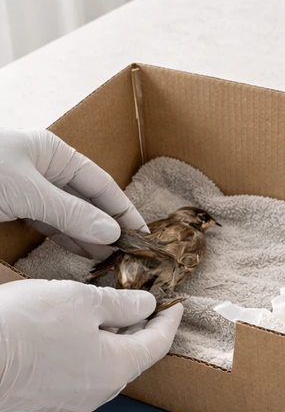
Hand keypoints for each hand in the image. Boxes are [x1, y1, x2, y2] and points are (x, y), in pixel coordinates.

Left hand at [0, 128, 147, 259]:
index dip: (124, 211)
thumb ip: (70, 212)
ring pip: (69, 215)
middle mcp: (46, 169)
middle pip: (88, 201)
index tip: (144, 235)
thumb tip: (112, 232)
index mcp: (54, 153)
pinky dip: (66, 238)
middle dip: (108, 227)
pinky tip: (84, 252)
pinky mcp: (14, 207)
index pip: (102, 184)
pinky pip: (48, 224)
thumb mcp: (28, 191)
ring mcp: (30, 189)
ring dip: (90, 237)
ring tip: (112, 258)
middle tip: (130, 253)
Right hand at [0, 280, 182, 411]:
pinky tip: (79, 331)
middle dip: (141, 328)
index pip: (158, 343)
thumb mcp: (80, 301)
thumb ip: (121, 304)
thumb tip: (146, 305)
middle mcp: (101, 390)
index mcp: (117, 369)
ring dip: (114, 339)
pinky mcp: (49, 398)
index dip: (169, 320)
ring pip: (108, 365)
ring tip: (111, 312)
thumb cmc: (25, 326)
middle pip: (134, 356)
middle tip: (144, 303)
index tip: (175, 304)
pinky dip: (91, 350)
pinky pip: (83, 371)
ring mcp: (73, 398)